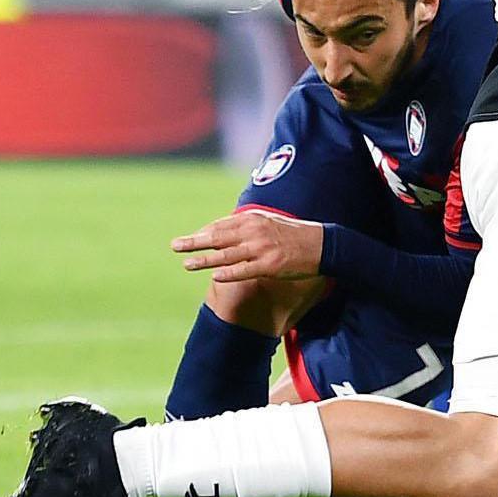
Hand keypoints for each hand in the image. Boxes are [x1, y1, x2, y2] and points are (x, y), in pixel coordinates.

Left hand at [173, 211, 325, 282]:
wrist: (322, 245)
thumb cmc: (294, 234)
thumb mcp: (270, 222)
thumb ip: (248, 225)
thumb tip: (226, 228)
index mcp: (254, 220)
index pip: (221, 225)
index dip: (203, 232)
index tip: (189, 238)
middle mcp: (255, 232)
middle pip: (218, 237)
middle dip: (195, 242)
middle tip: (175, 246)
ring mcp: (262, 249)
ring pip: (227, 255)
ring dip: (205, 259)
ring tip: (187, 264)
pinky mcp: (270, 265)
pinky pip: (245, 270)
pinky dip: (229, 273)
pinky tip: (215, 276)